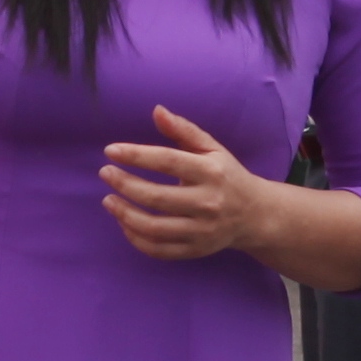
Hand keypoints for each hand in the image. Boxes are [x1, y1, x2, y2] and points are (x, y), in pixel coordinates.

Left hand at [96, 105, 276, 262]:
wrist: (254, 215)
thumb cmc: (226, 175)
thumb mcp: (211, 148)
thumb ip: (183, 130)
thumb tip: (156, 110)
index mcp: (211, 172)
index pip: (168, 161)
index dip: (136, 156)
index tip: (111, 150)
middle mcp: (208, 203)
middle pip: (156, 197)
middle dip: (124, 184)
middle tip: (105, 173)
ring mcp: (202, 230)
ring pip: (154, 228)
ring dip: (124, 214)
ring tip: (108, 200)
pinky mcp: (195, 250)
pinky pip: (158, 249)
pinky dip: (135, 238)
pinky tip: (124, 222)